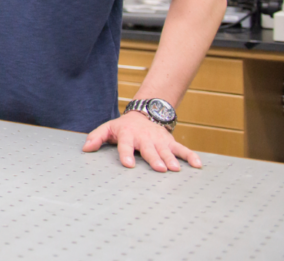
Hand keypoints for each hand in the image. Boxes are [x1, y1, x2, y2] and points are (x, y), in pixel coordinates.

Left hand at [82, 111, 201, 171]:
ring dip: (171, 159)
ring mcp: (159, 140)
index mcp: (128, 135)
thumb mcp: (108, 128)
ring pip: (166, 150)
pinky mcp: (171, 142)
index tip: (128, 164)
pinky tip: (198, 165)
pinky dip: (191, 156)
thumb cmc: (123, 127)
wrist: (144, 114)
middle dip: (154, 159)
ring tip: (175, 169)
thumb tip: (85, 149)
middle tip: (160, 169)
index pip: (126, 145)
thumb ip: (96, 137)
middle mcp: (145, 138)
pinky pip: (182, 149)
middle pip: (150, 150)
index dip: (126, 154)